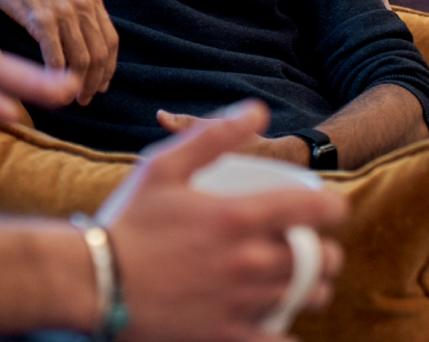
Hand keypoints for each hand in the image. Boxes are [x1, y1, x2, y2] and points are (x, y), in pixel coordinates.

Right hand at [0, 0, 119, 104]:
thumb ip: (78, 16)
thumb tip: (85, 50)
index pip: (111, 41)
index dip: (108, 68)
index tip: (101, 85)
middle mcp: (83, 5)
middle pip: (99, 54)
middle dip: (94, 82)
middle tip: (85, 99)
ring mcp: (63, 11)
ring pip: (81, 59)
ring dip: (77, 84)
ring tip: (70, 98)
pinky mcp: (41, 19)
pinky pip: (55, 57)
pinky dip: (55, 77)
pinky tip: (49, 86)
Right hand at [102, 102, 346, 340]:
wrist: (96, 281)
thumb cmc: (128, 220)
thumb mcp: (163, 166)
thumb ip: (213, 136)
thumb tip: (258, 110)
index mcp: (238, 217)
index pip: (316, 211)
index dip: (333, 207)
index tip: (329, 210)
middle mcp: (250, 261)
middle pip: (322, 260)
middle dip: (326, 253)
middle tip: (312, 249)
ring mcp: (241, 302)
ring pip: (307, 298)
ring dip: (312, 288)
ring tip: (298, 283)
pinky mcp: (227, 335)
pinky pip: (279, 341)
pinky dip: (287, 333)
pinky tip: (281, 324)